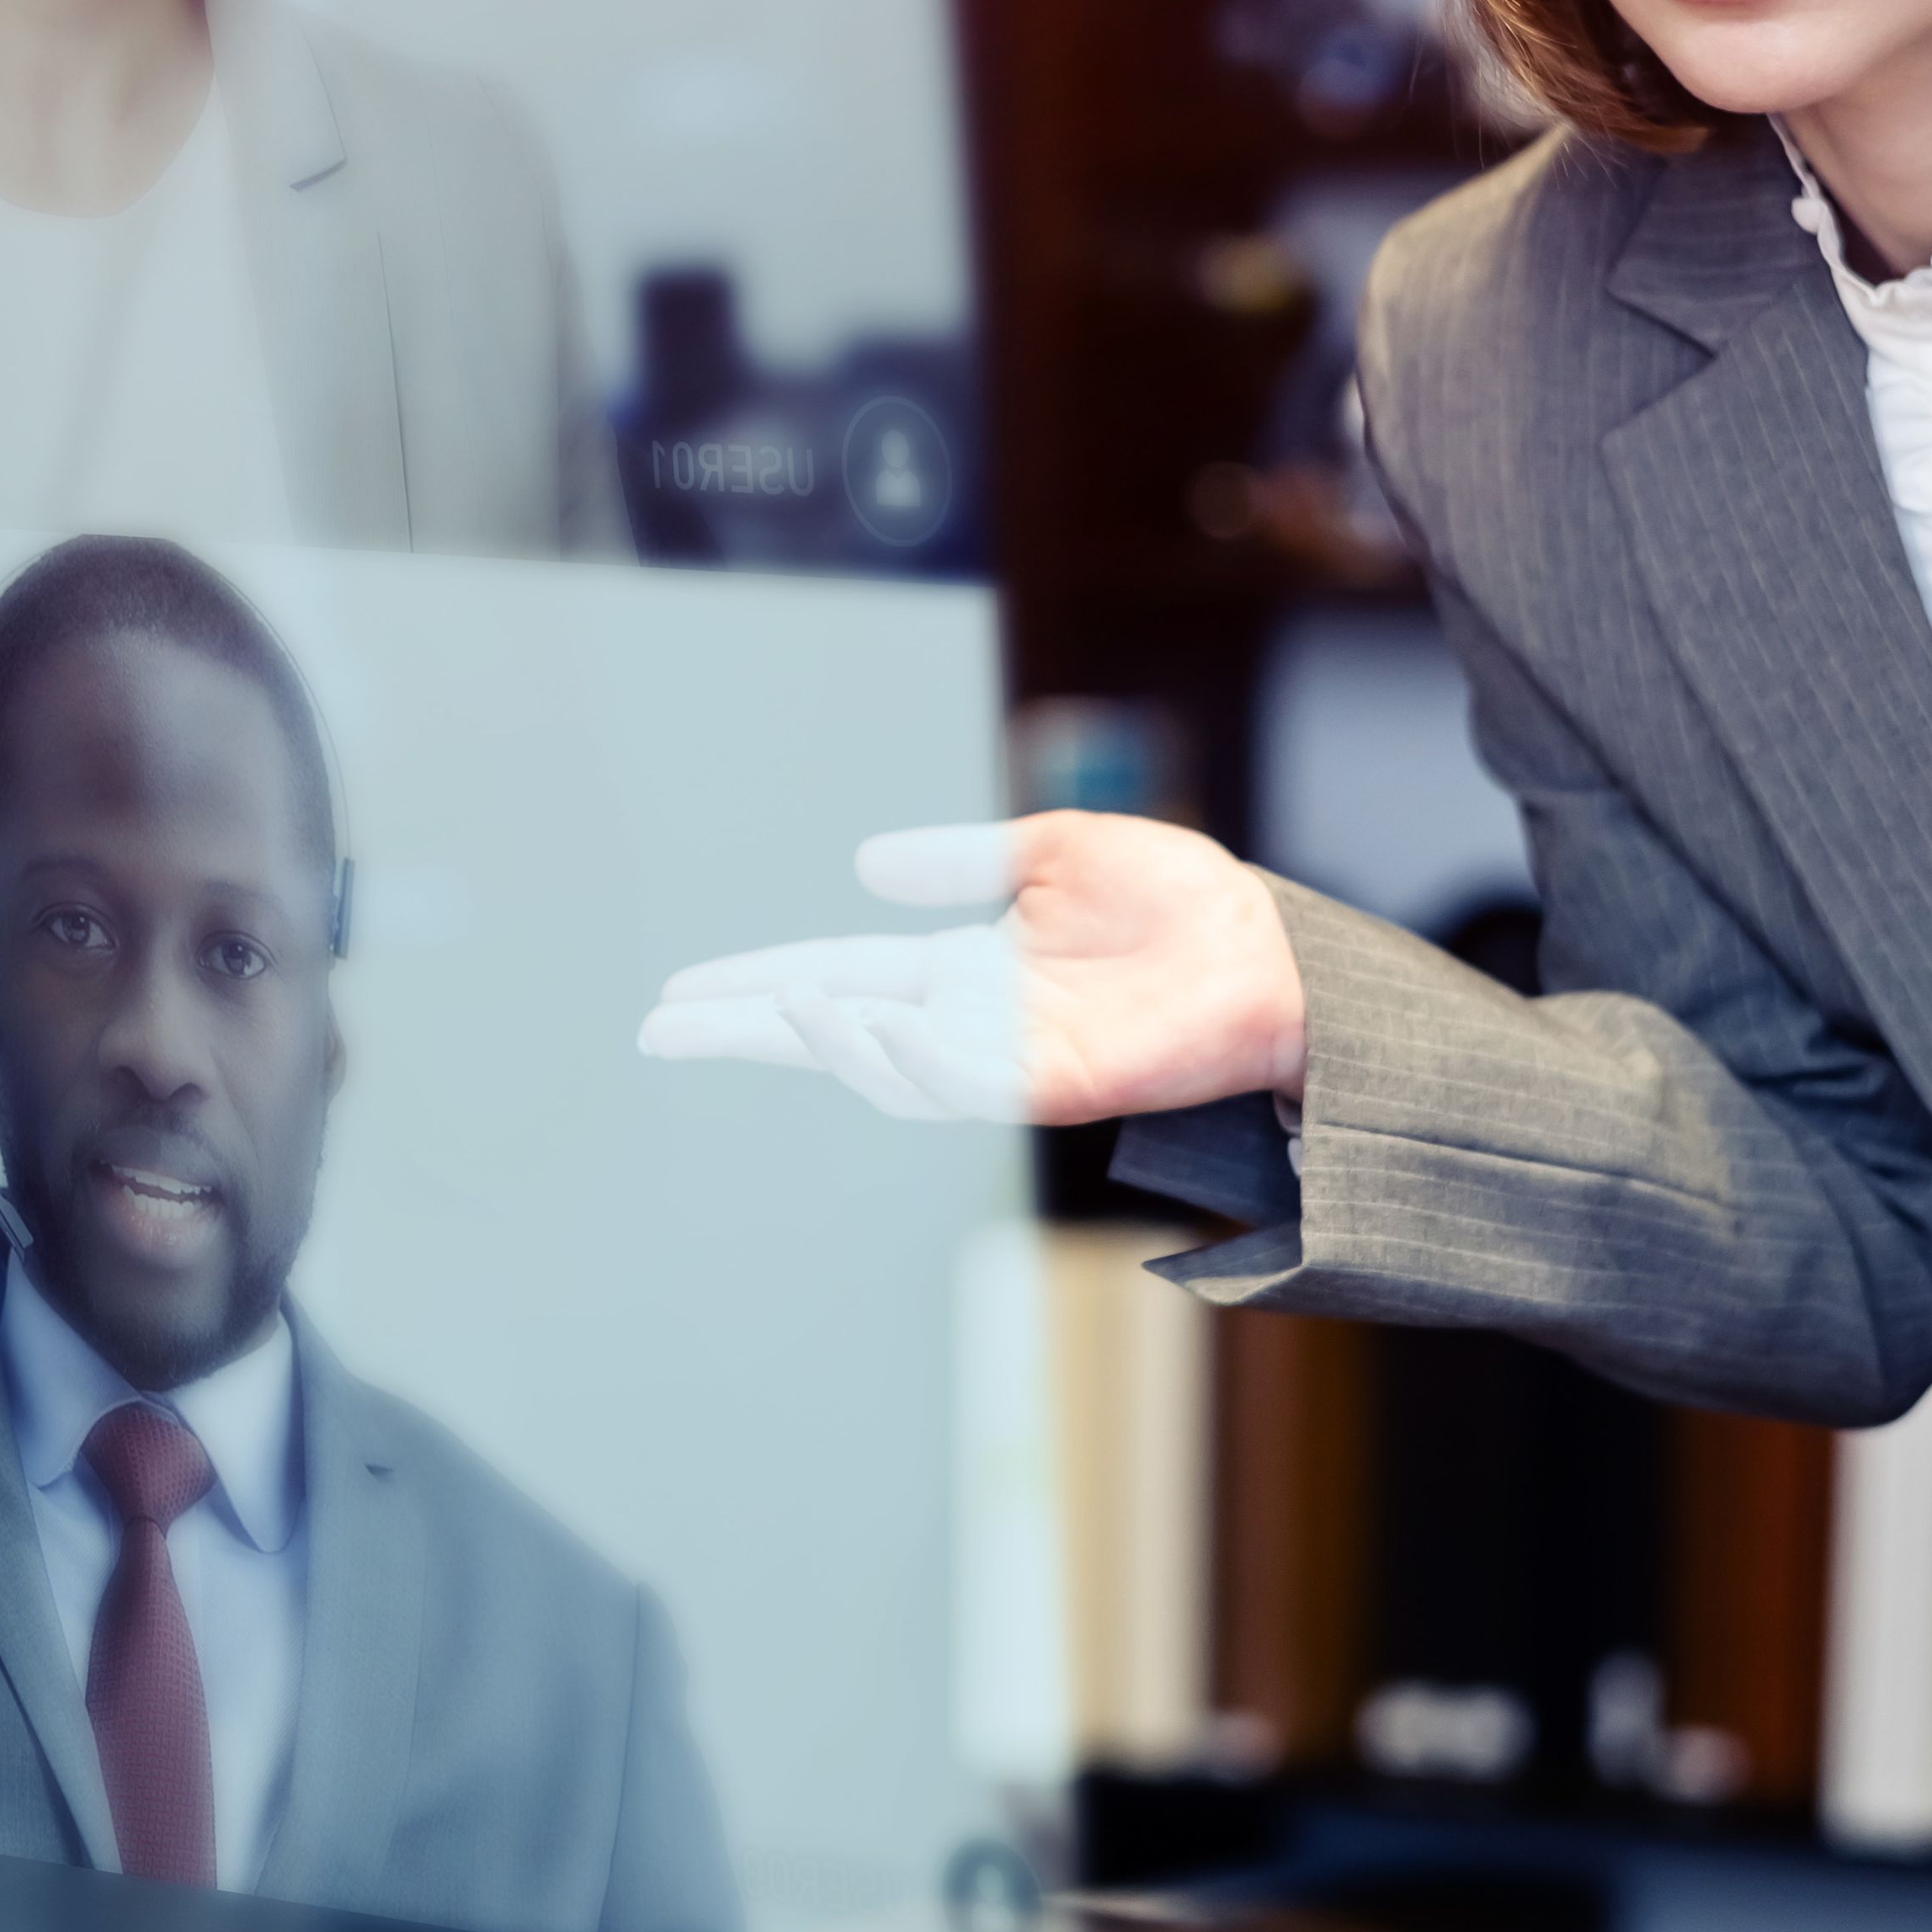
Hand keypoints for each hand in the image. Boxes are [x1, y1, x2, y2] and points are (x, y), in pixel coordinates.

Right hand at [631, 815, 1307, 1126]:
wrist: (1272, 952)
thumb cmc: (1183, 902)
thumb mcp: (1055, 851)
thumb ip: (961, 862)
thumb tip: (865, 868)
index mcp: (962, 965)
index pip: (834, 972)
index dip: (756, 982)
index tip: (681, 992)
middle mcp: (969, 1017)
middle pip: (830, 1028)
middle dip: (745, 1032)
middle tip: (658, 1029)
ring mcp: (1005, 1056)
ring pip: (881, 1067)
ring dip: (819, 1040)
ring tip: (773, 1006)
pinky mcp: (1050, 1081)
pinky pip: (954, 1079)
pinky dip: (898, 1055)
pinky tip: (859, 1019)